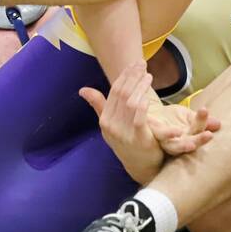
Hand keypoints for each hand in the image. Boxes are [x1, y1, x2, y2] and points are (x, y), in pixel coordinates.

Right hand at [80, 62, 163, 183]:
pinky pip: (139, 117)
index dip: (123, 76)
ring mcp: (124, 133)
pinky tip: (148, 93)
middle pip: (122, 94)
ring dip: (139, 86)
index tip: (133, 64)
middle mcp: (111, 126)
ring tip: (147, 75)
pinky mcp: (138, 139)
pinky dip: (142, 103)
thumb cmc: (127, 143)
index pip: (113, 92)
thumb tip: (82, 90)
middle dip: (132, 76)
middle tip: (142, 64)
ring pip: (131, 102)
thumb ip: (99, 106)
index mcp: (105, 120)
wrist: (140, 168)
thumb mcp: (110, 126)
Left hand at [146, 101, 220, 154]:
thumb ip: (200, 120)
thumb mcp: (187, 116)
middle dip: (200, 141)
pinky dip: (168, 133)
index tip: (205, 110)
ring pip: (175, 146)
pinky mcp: (154, 133)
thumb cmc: (170, 118)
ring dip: (183, 145)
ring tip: (190, 141)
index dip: (202, 122)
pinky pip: (161, 135)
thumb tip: (219, 124)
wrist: (148, 116)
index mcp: (188, 138)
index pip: (198, 131)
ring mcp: (164, 140)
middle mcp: (177, 143)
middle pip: (190, 144)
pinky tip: (176, 130)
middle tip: (209, 135)